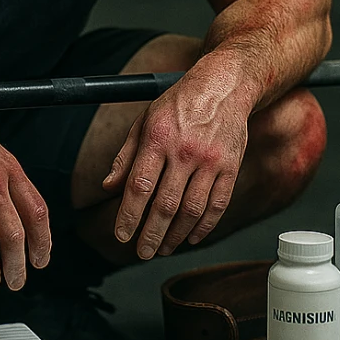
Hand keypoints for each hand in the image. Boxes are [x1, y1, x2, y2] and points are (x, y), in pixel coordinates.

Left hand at [102, 71, 250, 256]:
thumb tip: (109, 186)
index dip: (129, 215)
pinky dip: (204, 227)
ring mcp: (210, 162)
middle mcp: (185, 151)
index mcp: (158, 138)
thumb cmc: (180, 103)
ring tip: (164, 248)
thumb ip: (126, 156)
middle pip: (165, 204)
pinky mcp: (230, 168)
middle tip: (143, 252)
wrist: (223, 87)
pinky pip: (217, 205)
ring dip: (175, 235)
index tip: (122, 235)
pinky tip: (191, 237)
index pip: (139, 186)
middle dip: (151, 234)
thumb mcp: (144, 121)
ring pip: (191, 210)